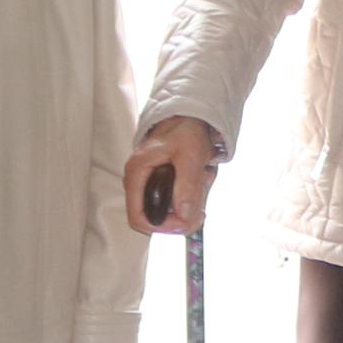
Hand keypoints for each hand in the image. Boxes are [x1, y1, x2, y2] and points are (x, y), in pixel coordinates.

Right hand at [123, 117, 219, 234]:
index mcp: (138, 174)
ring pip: (172, 211)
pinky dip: (196, 194)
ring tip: (204, 179)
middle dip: (183, 214)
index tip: (184, 222)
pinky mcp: (166, 184)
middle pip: (157, 218)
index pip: (138, 217)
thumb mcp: (189, 154)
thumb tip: (184, 213)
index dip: (161, 226)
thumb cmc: (185, 128)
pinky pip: (180, 200)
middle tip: (202, 206)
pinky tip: (203, 177)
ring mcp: (152, 184)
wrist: (191, 116)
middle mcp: (141, 182)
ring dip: (193, 202)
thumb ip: (187, 184)